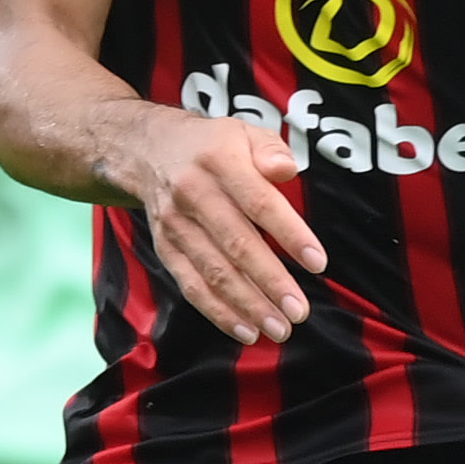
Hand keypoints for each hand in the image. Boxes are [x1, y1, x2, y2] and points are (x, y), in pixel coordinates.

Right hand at [110, 105, 323, 343]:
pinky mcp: (165, 247)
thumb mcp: (244, 132)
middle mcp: (193, 194)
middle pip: (236, 244)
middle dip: (270, 282)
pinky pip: (191, 285)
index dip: (290, 234)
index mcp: (219, 161)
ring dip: (247, 305)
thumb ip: (270, 149)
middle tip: (299, 311)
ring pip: (213, 271)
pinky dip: (218, 312)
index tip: (318, 263)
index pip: (260, 203)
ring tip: (279, 328)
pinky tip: (246, 331)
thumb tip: (286, 169)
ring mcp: (175, 224)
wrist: (146, 150)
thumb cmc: (213, 146)